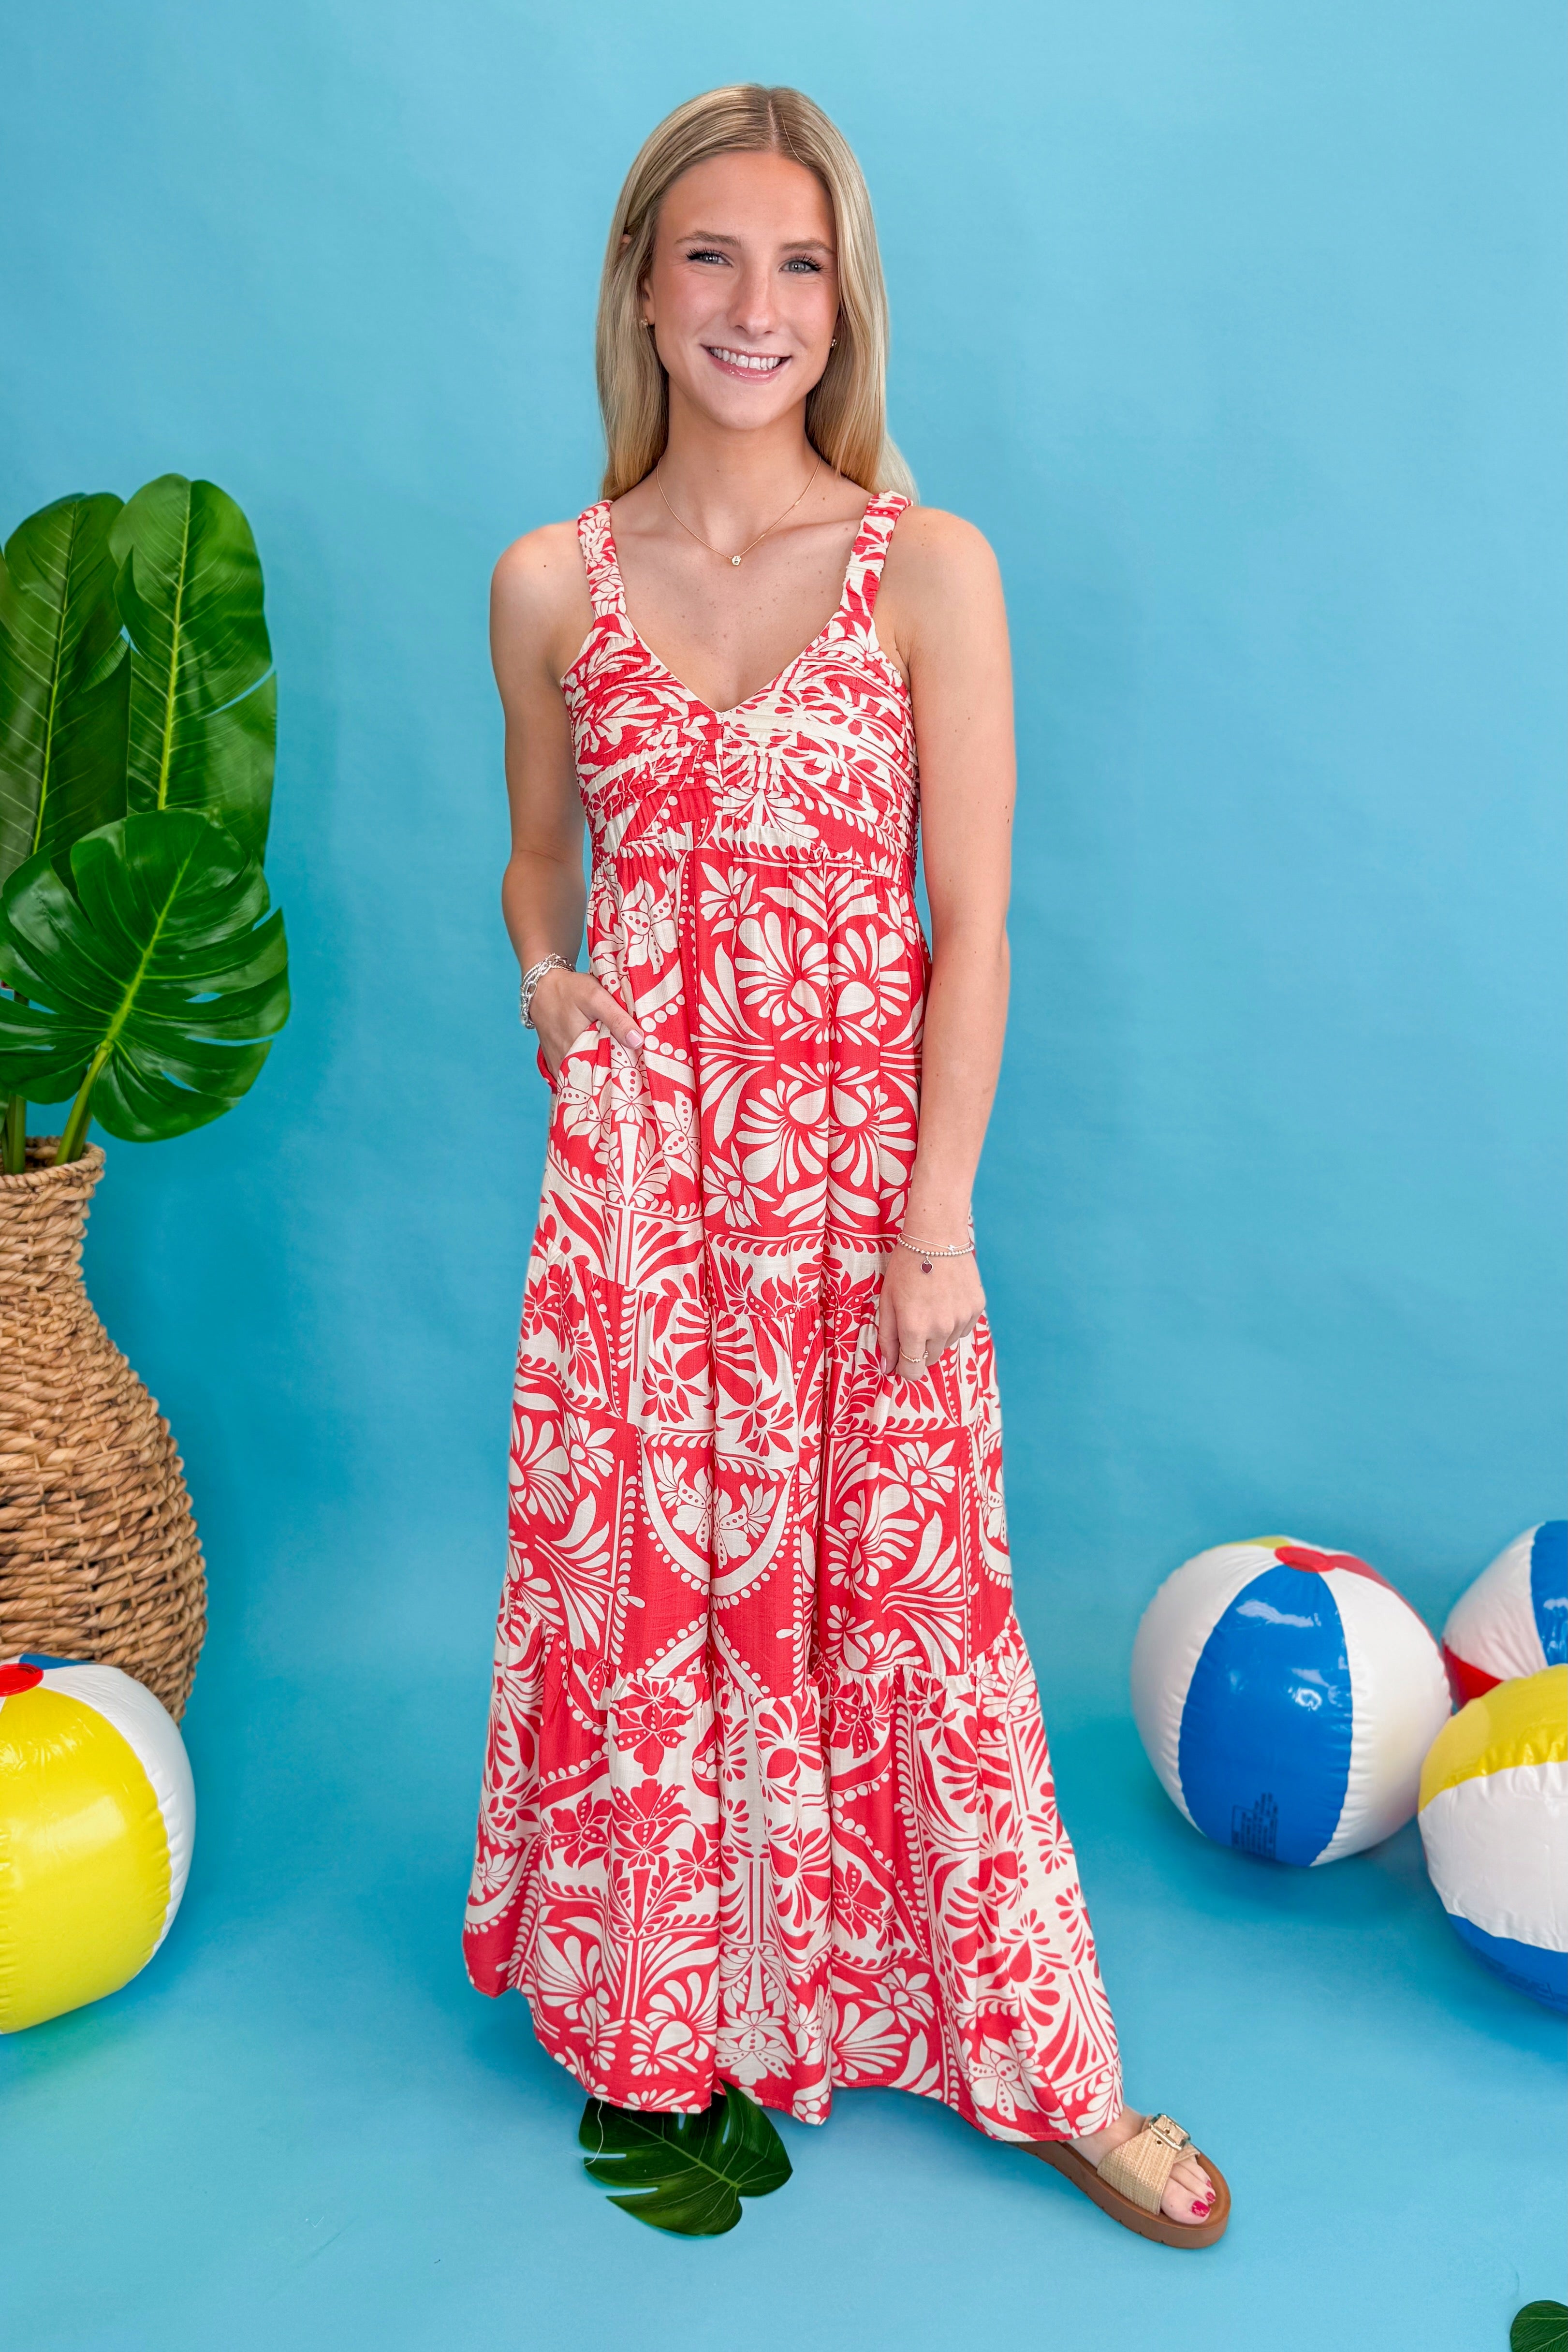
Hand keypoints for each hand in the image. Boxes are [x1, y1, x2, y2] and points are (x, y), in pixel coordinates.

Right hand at [531, 964, 643, 1080]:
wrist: (542, 988)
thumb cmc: (570, 990)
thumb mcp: (595, 997)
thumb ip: (617, 1019)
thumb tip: (637, 1041)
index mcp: (577, 1050)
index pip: (606, 1075)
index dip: (623, 1074)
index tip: (638, 1069)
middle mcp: (565, 1064)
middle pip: (596, 1079)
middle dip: (613, 1075)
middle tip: (631, 1067)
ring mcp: (559, 1067)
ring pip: (585, 1079)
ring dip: (600, 1074)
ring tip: (617, 1064)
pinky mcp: (555, 1065)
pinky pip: (575, 1075)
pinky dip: (587, 1071)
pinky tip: (599, 1061)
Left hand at [876, 1243, 984, 1382]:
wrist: (936, 1236)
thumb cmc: (906, 1267)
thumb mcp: (887, 1301)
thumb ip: (887, 1338)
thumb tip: (889, 1368)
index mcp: (914, 1328)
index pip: (912, 1370)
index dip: (904, 1369)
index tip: (901, 1360)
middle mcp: (941, 1328)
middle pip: (930, 1359)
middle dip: (920, 1349)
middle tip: (914, 1322)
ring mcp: (962, 1318)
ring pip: (947, 1344)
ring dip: (937, 1334)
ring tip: (930, 1306)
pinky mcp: (977, 1308)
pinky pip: (963, 1329)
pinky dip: (954, 1322)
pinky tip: (945, 1300)